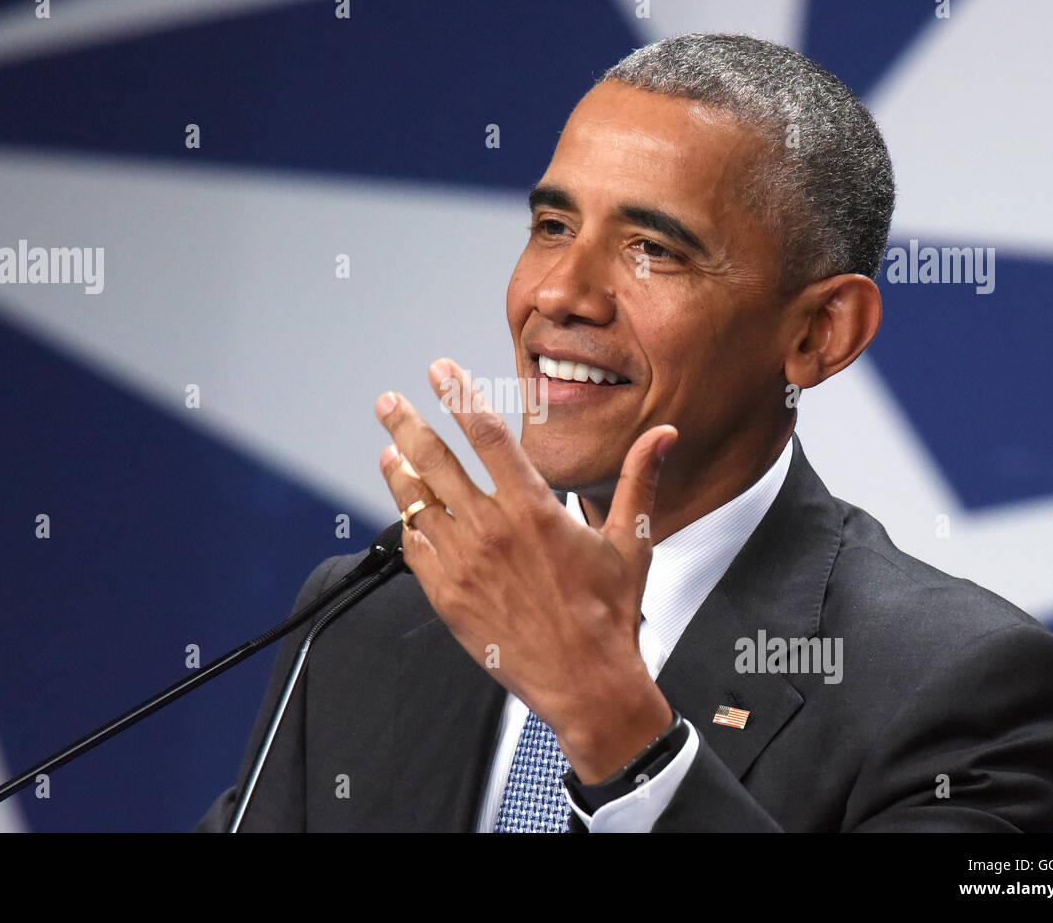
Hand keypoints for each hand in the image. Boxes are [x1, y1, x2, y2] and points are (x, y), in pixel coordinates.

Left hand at [375, 357, 677, 780]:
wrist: (585, 682)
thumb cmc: (611, 612)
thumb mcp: (632, 540)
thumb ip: (640, 479)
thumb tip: (665, 433)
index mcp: (534, 508)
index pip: (486, 434)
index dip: (458, 395)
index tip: (439, 369)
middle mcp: (491, 530)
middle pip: (434, 461)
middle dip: (406, 424)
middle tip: (387, 401)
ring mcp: (464, 564)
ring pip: (417, 503)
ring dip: (398, 472)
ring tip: (388, 451)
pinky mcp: (448, 597)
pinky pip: (416, 549)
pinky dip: (409, 524)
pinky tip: (407, 512)